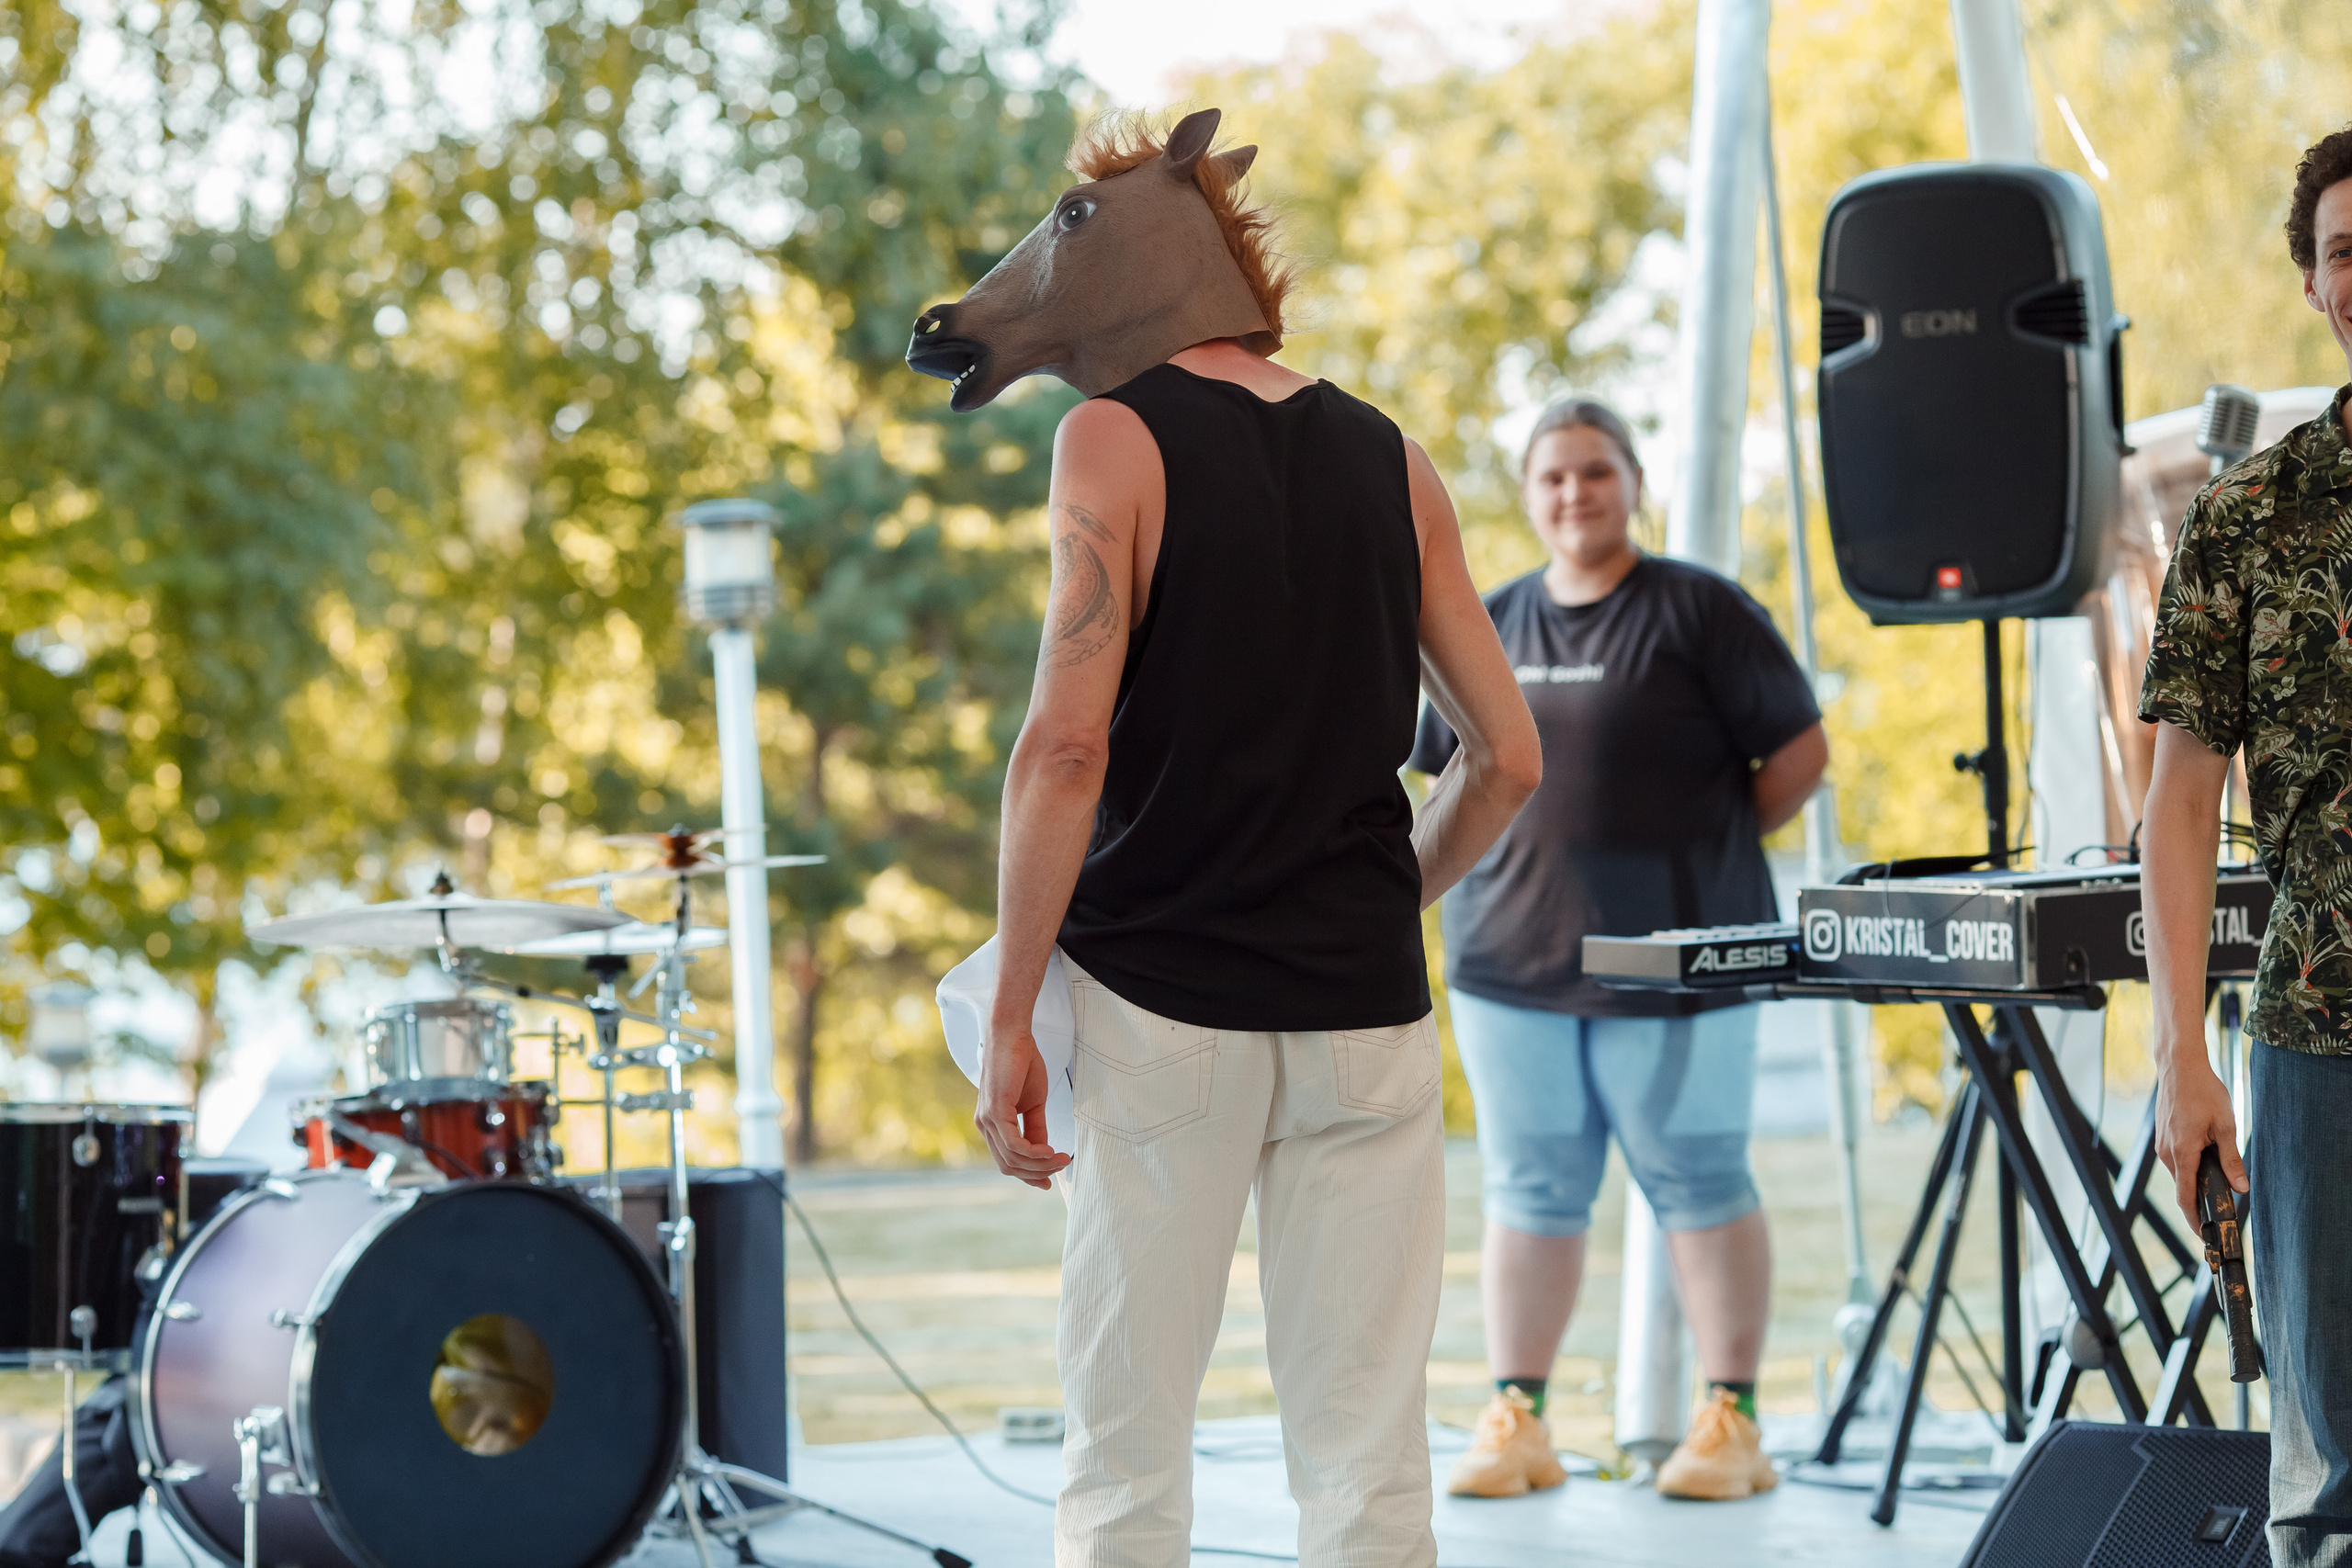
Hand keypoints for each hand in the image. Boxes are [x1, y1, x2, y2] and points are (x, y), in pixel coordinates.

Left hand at [974, 1021, 1070, 1190]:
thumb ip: (1035, 1128)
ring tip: (1062, 1158)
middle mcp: (984, 1125)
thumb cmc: (1022, 1063)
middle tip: (1061, 1167)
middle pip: (1009, 1165)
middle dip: (1037, 1173)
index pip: (1007, 1160)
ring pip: (1013, 1158)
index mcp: (991, 1124)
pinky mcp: (995, 1111)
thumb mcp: (1033, 1102)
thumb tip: (1044, 1152)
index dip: (1028, 1174)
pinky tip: (1050, 1151)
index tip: (1048, 1181)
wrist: (1012, 1035)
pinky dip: (1033, 1153)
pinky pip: (1013, 1144)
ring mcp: (987, 1119)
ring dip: (1040, 1164)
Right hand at [2153, 1055, 2245, 1228]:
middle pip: (2183, 1186)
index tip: (2203, 1235)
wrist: (2180, 1066)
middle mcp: (2166, 1151)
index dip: (2194, 1219)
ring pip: (2180, 1171)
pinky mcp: (2163, 1136)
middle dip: (2200, 1200)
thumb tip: (2241, 1187)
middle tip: (2223, 1208)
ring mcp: (2162, 1144)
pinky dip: (2190, 1165)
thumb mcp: (2226, 1126)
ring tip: (2218, 1179)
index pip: (2185, 1197)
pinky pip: (2176, 1159)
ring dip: (2196, 1179)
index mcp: (2182, 1152)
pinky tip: (2205, 1155)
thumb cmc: (2203, 1092)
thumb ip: (2231, 1159)